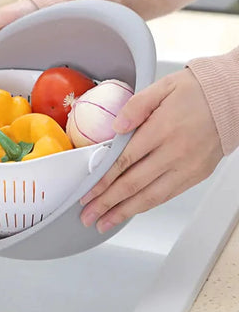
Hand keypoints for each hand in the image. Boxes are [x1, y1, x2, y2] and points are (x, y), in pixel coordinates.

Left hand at [80, 68, 223, 232]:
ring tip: (104, 223)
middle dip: (107, 203)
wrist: (233, 99)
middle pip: (133, 184)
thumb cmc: (197, 92)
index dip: (103, 181)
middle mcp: (175, 152)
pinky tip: (131, 211)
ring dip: (124, 212)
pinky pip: (167, 196)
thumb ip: (135, 107)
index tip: (87, 194)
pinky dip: (146, 206)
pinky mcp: (195, 175)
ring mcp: (187, 167)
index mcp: (162, 130)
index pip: (124, 161)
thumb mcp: (162, 88)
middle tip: (88, 216)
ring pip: (150, 197)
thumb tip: (115, 127)